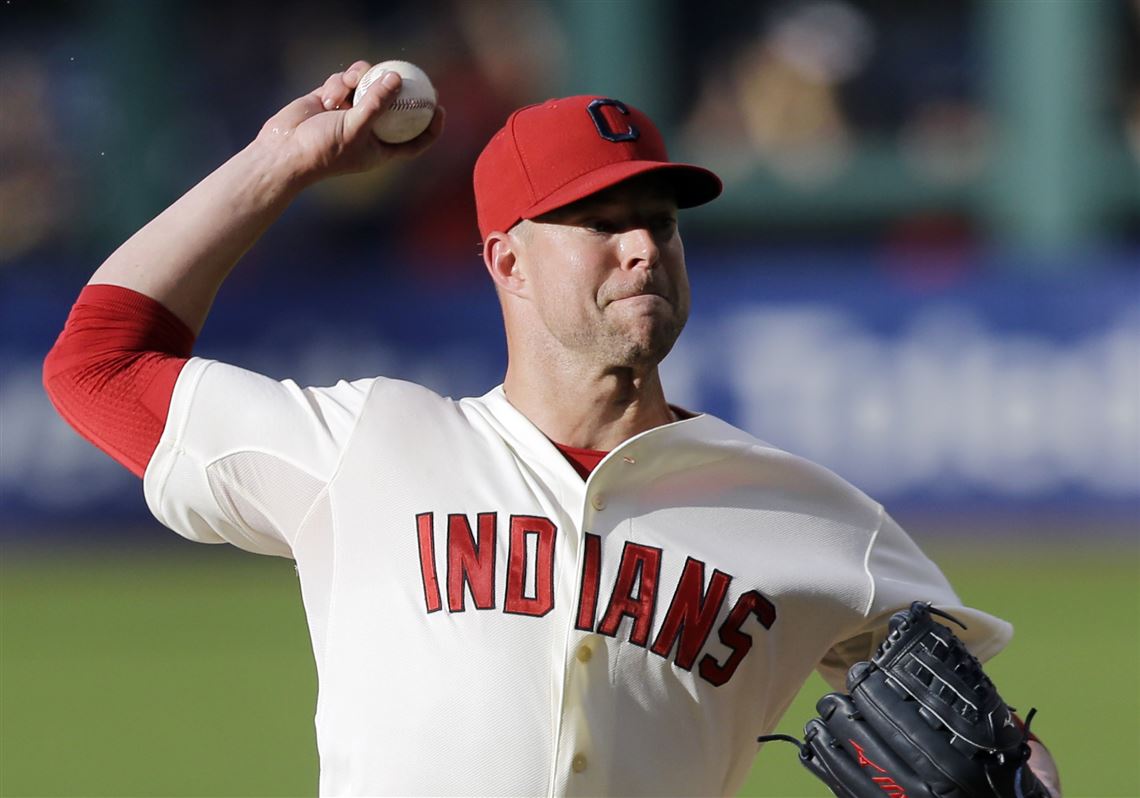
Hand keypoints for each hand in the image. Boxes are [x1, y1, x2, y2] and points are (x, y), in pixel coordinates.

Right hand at [252, 59, 444, 187]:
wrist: (284, 151)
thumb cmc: (323, 150)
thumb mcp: (356, 127)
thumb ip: (377, 103)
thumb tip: (396, 78)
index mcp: (381, 149)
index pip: (414, 140)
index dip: (430, 126)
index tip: (439, 107)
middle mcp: (369, 130)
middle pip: (394, 107)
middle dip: (403, 90)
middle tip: (413, 74)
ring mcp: (350, 113)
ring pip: (368, 86)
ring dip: (360, 81)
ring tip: (350, 86)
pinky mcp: (332, 99)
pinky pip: (346, 82)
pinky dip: (340, 84)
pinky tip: (329, 95)